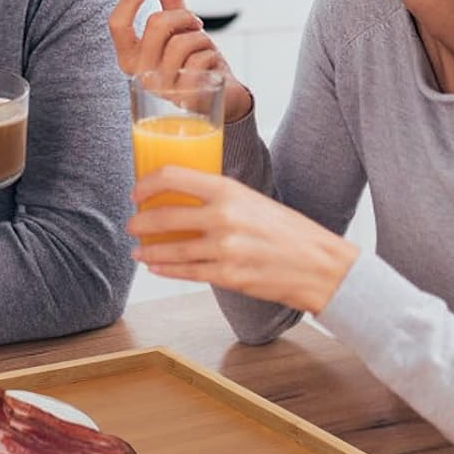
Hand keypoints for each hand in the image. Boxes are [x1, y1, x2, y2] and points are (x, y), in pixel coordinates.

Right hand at [108, 0, 252, 123]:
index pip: (117, 24)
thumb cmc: (195, 62)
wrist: (221, 98)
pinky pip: (201, 59)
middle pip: (156, 24)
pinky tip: (211, 69)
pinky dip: (212, 56)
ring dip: (202, 39)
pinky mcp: (185, 98)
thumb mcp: (179, 28)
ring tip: (204, 50)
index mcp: (130, 58)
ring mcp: (162, 89)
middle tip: (195, 24)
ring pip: (182, 42)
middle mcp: (140, 75)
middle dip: (183, 16)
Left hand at [128, 165, 358, 314]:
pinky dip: (166, 269)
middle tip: (134, 224)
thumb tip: (185, 198)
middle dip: (140, 222)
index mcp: (229, 190)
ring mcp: (224, 249)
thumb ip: (220, 198)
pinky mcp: (227, 277)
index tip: (137, 192)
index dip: (147, 184)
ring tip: (139, 250)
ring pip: (170, 250)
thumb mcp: (253, 200)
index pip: (173, 176)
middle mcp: (223, 217)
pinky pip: (186, 272)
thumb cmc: (290, 231)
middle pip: (164, 216)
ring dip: (148, 250)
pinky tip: (156, 266)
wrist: (320, 266)